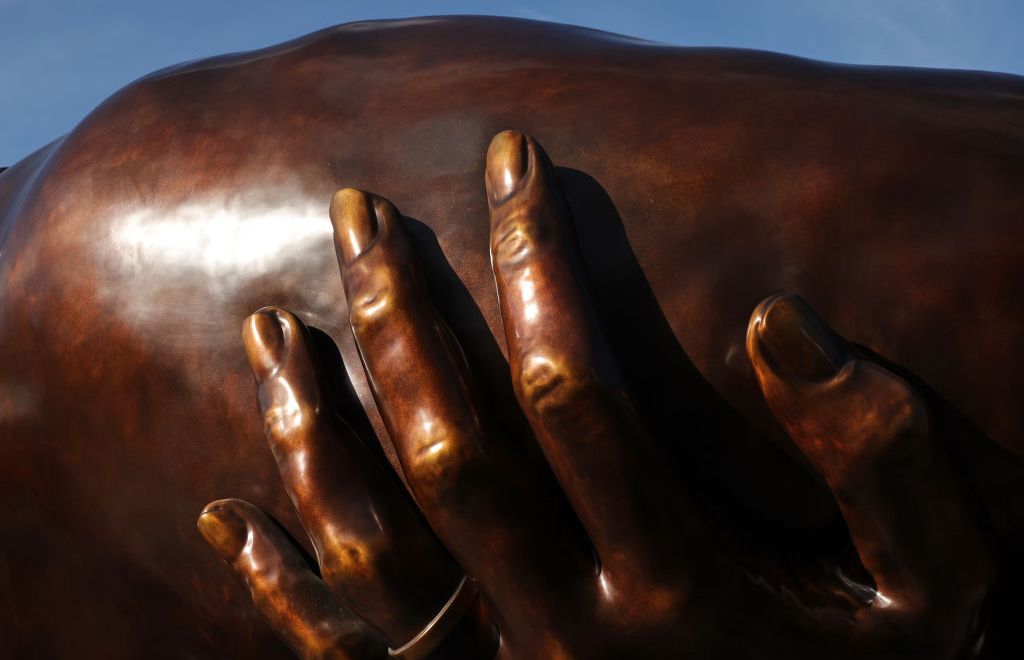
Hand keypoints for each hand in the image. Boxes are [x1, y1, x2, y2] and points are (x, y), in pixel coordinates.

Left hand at [199, 131, 994, 657]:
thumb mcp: (928, 592)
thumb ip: (876, 463)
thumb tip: (777, 324)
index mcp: (675, 587)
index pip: (574, 388)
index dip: (538, 264)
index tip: (510, 166)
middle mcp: (567, 632)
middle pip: (449, 446)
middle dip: (398, 315)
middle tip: (355, 214)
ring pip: (375, 544)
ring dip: (313, 426)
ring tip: (268, 325)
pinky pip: (354, 655)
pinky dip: (284, 590)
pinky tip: (233, 520)